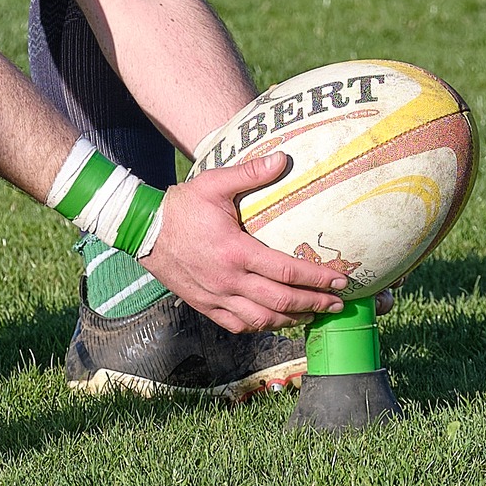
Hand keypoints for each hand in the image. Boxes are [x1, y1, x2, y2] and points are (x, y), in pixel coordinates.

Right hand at [141, 151, 349, 331]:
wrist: (145, 230)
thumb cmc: (182, 206)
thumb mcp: (215, 183)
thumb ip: (250, 173)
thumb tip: (283, 159)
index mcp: (235, 251)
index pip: (286, 271)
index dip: (317, 279)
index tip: (340, 280)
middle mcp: (229, 280)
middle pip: (281, 301)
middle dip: (315, 303)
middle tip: (338, 304)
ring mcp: (216, 297)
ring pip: (263, 319)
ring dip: (293, 319)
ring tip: (314, 315)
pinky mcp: (205, 305)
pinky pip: (238, 325)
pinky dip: (262, 326)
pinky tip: (277, 322)